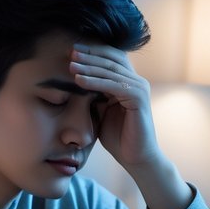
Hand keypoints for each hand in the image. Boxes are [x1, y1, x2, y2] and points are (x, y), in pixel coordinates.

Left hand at [68, 43, 157, 168]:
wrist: (135, 158)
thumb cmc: (117, 136)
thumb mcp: (99, 111)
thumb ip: (92, 95)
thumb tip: (73, 80)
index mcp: (127, 82)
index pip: (110, 59)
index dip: (92, 52)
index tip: (71, 50)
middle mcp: (136, 81)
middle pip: (111, 60)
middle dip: (89, 55)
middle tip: (70, 51)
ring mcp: (139, 88)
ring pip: (110, 71)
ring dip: (89, 67)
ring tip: (70, 65)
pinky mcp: (138, 98)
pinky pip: (113, 85)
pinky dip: (95, 82)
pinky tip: (79, 81)